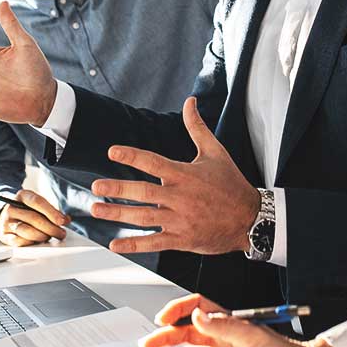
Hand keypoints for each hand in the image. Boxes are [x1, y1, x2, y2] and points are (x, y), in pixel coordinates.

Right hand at [0, 188, 70, 246]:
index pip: (37, 202)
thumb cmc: (28, 211)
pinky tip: (38, 241)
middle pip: (34, 218)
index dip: (52, 212)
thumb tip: (65, 220)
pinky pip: (19, 241)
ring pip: (27, 231)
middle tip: (61, 233)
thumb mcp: (39, 206)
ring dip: (42, 236)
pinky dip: (31, 242)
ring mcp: (6, 222)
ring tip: (49, 237)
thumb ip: (53, 212)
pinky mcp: (4, 235)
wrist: (7, 217)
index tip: (62, 221)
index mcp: (22, 195)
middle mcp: (12, 208)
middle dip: (51, 228)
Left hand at [90, 98, 259, 255]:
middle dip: (118, 188)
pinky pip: (154, 242)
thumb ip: (197, 127)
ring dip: (118, 213)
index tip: (112, 151)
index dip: (132, 156)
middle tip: (96, 186)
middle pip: (144, 192)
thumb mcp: (215, 152)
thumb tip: (189, 101)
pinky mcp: (183, 239)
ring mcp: (181, 220)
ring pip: (144, 217)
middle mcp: (181, 197)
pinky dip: (134, 245)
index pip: (154, 162)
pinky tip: (114, 244)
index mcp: (186, 174)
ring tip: (97, 209)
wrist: (251, 218)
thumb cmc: (231, 184)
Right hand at [139, 294, 346, 346]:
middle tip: (148, 345)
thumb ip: (223, 326)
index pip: (197, 310)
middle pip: (187, 335)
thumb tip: (197, 316)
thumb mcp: (252, 336)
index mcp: (229, 323)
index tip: (163, 318)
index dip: (178, 311)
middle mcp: (224, 340)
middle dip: (165, 338)